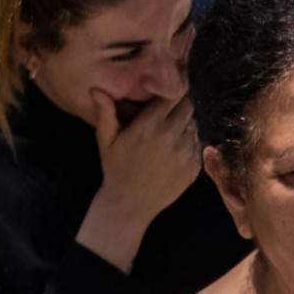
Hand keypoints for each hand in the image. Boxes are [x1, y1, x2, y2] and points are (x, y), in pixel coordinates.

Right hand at [73, 82, 200, 272]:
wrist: (129, 204)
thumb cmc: (115, 168)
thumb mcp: (106, 139)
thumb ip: (105, 112)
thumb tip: (96, 89)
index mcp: (150, 124)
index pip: (173, 94)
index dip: (171, 91)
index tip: (166, 94)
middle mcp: (171, 135)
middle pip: (188, 107)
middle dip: (179, 107)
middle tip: (167, 115)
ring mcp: (185, 151)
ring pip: (194, 125)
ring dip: (185, 126)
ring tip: (168, 136)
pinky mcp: (194, 166)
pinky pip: (197, 145)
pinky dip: (189, 144)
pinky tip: (173, 153)